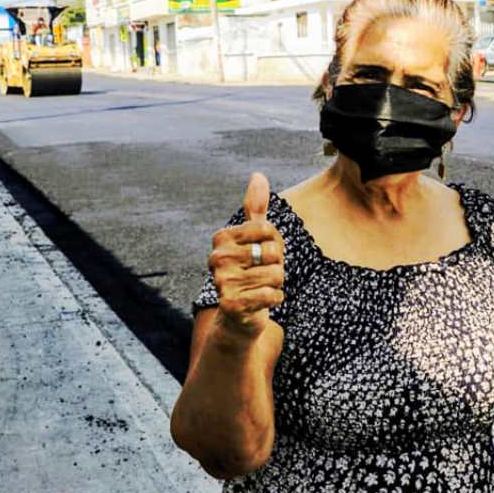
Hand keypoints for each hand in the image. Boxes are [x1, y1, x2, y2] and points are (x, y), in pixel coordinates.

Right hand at [207, 173, 284, 340]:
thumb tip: (258, 175)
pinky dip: (275, 300)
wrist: (237, 317)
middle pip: (273, 252)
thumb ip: (255, 208)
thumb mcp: (253, 238)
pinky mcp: (232, 305)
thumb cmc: (249, 272)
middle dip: (276, 266)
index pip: (268, 229)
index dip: (275, 243)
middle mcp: (217, 258)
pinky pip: (272, 295)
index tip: (262, 254)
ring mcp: (223, 282)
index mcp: (222, 238)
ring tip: (260, 288)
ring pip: (276, 275)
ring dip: (276, 284)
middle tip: (261, 274)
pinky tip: (261, 302)